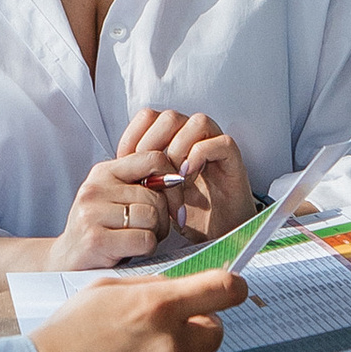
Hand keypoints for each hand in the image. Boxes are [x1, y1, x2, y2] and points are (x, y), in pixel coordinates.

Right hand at [35, 271, 241, 351]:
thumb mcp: (101, 291)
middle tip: (170, 330)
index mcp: (157, 306)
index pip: (224, 289)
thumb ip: (149, 287)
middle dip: (199, 327)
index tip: (229, 290)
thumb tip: (182, 288)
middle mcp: (171, 345)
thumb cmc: (63, 336)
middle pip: (217, 331)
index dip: (231, 287)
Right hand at [49, 147, 181, 270]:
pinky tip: (131, 250)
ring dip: (154, 234)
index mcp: (104, 172)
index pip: (153, 159)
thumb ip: (143, 185)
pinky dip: (146, 249)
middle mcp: (95, 188)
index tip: (173, 202)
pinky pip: (144, 239)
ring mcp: (93, 213)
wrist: (67, 260)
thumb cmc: (101, 230)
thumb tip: (179, 179)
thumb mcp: (116, 199)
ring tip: (138, 240)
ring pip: (151, 217)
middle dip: (163, 218)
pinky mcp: (96, 239)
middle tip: (149, 230)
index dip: (172, 182)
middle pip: (155, 196)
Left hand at [118, 106, 253, 245]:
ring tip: (172, 176)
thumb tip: (117, 164)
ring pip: (198, 122)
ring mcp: (215, 145)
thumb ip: (140, 174)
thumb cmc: (186, 212)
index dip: (134, 135)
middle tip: (148, 171)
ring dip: (179, 148)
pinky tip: (189, 176)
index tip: (125, 161)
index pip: (149, 117)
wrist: (218, 235)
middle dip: (153, 142)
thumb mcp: (154, 192)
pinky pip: (220, 142)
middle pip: (170, 116)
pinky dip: (201, 156)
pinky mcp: (233, 160)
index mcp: (172, 139)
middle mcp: (194, 137)